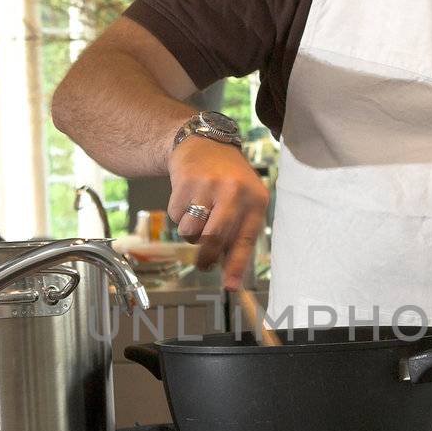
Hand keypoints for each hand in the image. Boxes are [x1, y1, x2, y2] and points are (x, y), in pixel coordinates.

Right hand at [167, 139, 269, 289]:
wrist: (204, 143)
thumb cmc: (228, 180)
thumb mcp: (245, 200)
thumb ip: (239, 232)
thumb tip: (230, 274)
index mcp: (256, 199)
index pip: (246, 239)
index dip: (237, 265)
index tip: (230, 287)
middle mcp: (234, 191)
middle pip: (214, 238)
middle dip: (206, 258)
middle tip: (204, 264)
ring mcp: (208, 185)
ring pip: (191, 231)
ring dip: (190, 233)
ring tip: (198, 217)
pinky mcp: (184, 182)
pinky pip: (175, 217)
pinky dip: (178, 216)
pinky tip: (188, 199)